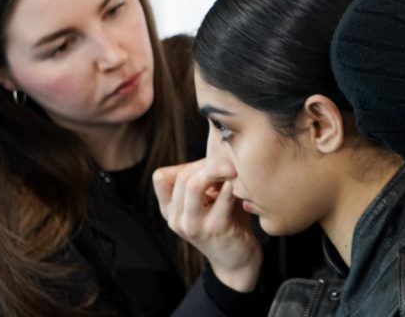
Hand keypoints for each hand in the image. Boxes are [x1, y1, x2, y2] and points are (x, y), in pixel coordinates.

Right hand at [153, 159, 262, 291]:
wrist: (237, 260)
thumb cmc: (226, 222)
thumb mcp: (207, 200)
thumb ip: (204, 178)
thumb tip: (217, 144)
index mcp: (170, 210)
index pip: (161, 177)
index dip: (186, 165)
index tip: (208, 166)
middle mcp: (177, 219)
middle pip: (183, 176)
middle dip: (208, 164)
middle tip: (230, 163)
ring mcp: (194, 225)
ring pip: (194, 184)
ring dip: (217, 171)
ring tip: (234, 170)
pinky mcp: (215, 229)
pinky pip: (222, 197)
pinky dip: (233, 184)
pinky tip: (243, 184)